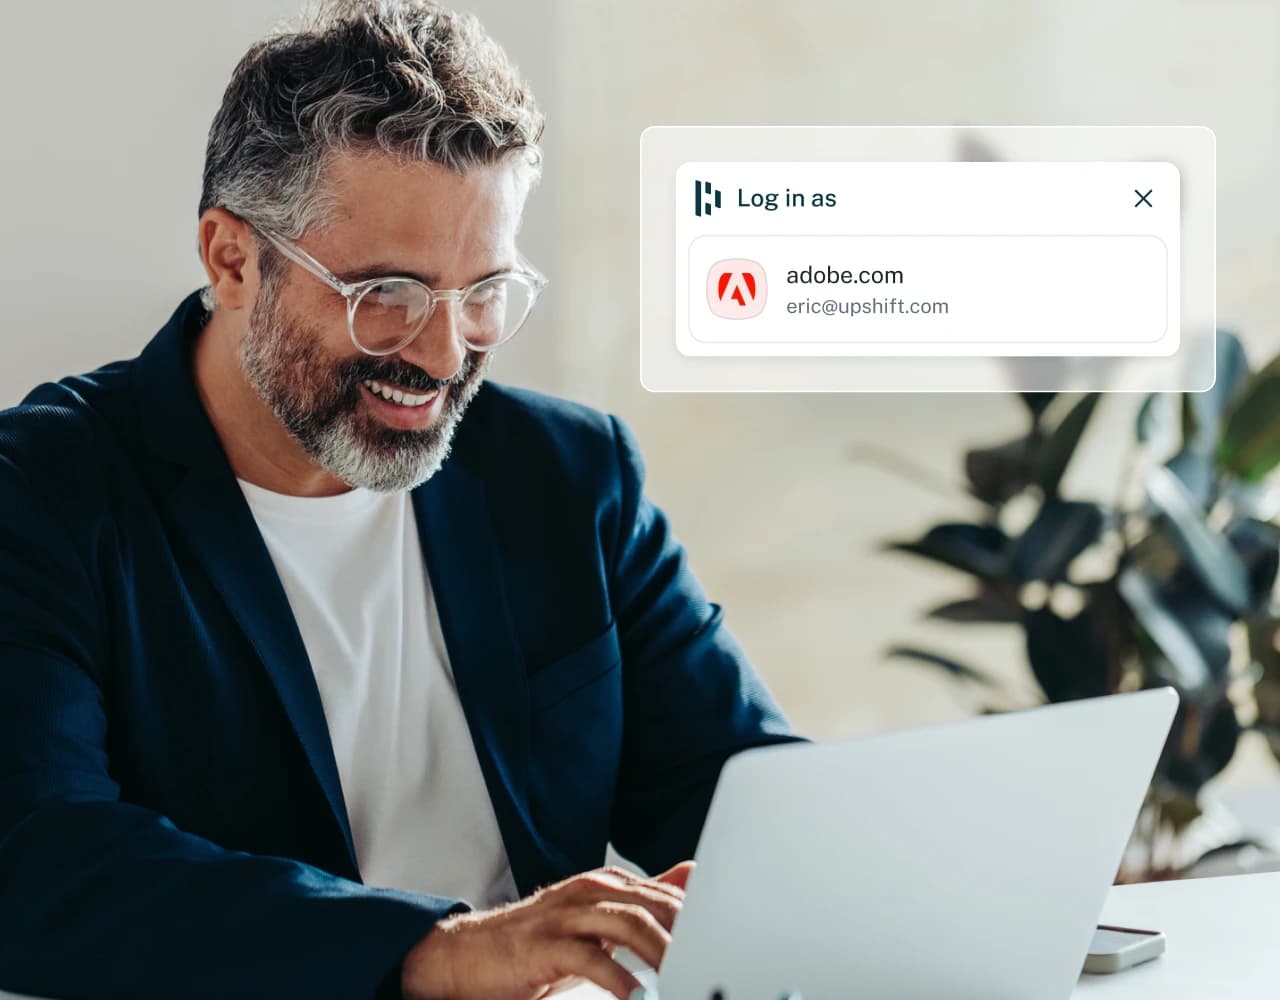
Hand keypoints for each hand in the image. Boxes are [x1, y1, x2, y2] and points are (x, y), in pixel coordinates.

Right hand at [400, 861, 694, 999]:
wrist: (467, 954)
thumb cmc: (537, 941)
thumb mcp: (594, 916)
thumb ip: (643, 897)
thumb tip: (692, 875)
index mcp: (607, 884)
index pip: (668, 895)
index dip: (701, 919)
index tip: (728, 944)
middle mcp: (591, 890)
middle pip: (654, 905)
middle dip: (689, 934)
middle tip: (715, 963)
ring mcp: (567, 914)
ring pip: (629, 923)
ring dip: (663, 953)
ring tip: (685, 978)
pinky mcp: (545, 944)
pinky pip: (589, 958)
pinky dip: (618, 978)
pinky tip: (635, 996)